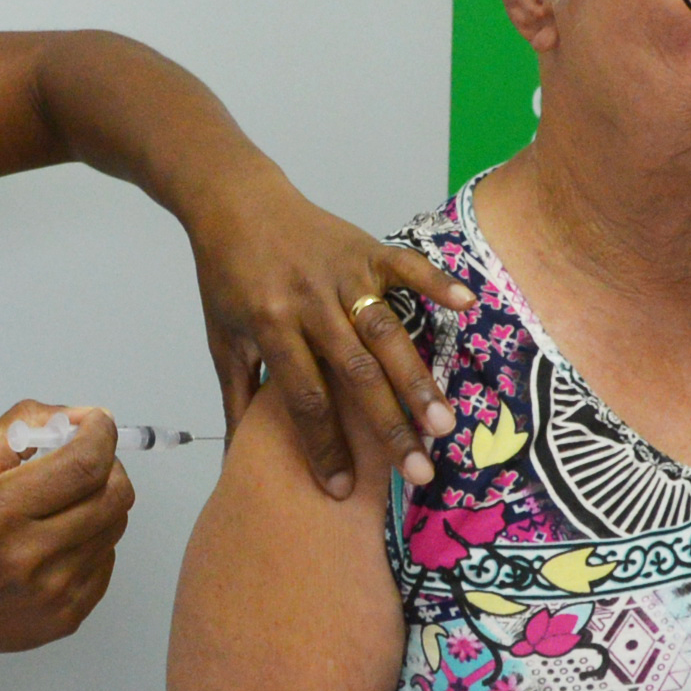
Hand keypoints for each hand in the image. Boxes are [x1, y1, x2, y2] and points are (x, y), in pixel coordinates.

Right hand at [0, 400, 135, 671]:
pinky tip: (58, 541)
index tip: (98, 423)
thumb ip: (25, 425)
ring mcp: (52, 590)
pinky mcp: (68, 616)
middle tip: (86, 461)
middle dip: (110, 465)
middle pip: (114, 494)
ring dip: (100, 503)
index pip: (84, 463)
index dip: (102, 433)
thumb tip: (82, 417)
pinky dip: (93, 541)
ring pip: (116, 525)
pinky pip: (107, 561)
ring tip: (62, 506)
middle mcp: (28, 554)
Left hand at [185, 176, 476, 500]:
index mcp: (270, 326)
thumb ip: (237, 398)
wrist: (233, 200)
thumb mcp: (222, 339)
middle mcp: (309, 302)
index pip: (303, 396)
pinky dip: (436, 282)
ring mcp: (341, 273)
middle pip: (353, 372)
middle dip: (387, 426)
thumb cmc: (227, 277)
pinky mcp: (365, 246)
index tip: (343, 489)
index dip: (324, 444)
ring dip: (416, 377)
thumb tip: (236, 461)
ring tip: (444, 422)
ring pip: (385, 331)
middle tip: (419, 471)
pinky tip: (468, 307)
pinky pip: (405, 266)